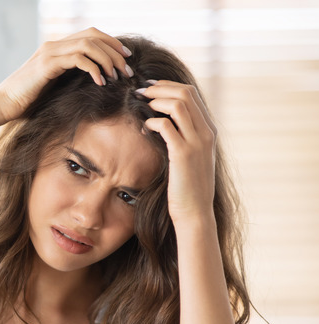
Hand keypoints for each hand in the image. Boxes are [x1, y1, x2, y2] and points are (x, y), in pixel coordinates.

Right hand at [0, 27, 132, 123]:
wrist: (2, 105)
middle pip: (93, 36)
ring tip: (117, 76)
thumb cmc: (25, 101)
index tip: (126, 59)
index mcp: (56, 48)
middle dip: (115, 51)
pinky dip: (94, 68)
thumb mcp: (52, 86)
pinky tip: (100, 82)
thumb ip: (68, 78)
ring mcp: (50, 53)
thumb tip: (93, 82)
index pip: (90, 34)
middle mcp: (53, 45)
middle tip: (127, 70)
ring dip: (108, 60)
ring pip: (88, 45)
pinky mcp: (47, 65)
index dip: (111, 43)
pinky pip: (78, 59)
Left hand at [139, 81, 217, 224]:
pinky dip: (151, 122)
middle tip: (140, 91)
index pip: (192, 93)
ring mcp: (197, 142)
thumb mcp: (191, 157)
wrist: (195, 211)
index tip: (150, 87)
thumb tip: (165, 121)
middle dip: (160, 87)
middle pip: (186, 93)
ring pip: (178, 104)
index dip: (168, 86)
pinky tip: (143, 128)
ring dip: (155, 100)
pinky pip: (166, 126)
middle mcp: (206, 132)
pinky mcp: (183, 154)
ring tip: (140, 104)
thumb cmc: (188, 186)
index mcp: (209, 130)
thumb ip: (184, 137)